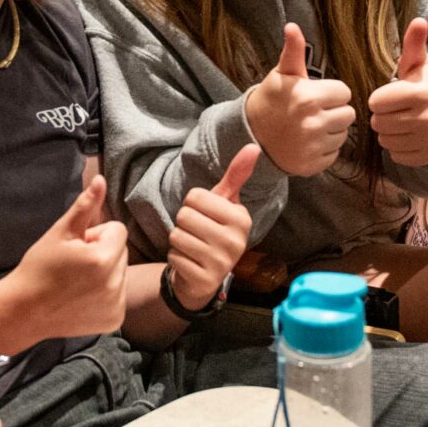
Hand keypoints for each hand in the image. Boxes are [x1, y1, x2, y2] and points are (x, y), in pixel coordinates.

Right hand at [8, 174, 129, 336]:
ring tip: (76, 282)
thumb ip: (85, 206)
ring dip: (105, 273)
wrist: (24, 310)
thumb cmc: (39, 267)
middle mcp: (115, 284)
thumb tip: (101, 179)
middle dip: (102, 252)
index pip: (117, 230)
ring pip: (121, 273)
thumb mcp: (60, 232)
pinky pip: (119, 295)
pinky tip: (82, 298)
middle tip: (74, 265)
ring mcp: (116, 305)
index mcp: (103, 258)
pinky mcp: (114, 320)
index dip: (95, 235)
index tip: (75, 248)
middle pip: (121, 251)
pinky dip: (105, 294)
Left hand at [168, 146, 257, 311]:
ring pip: (177, 236)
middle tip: (197, 233)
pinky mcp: (205, 280)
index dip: (193, 204)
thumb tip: (253, 146)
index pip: (195, 196)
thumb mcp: (224, 202)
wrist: (205, 275)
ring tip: (193, 247)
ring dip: (179, 241)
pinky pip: (174, 257)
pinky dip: (176, 258)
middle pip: (184, 216)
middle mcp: (236, 241)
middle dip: (184, 223)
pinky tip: (190, 262)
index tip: (205, 216)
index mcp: (241, 218)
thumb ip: (235, 176)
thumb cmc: (213, 230)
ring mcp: (222, 263)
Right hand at [245, 24, 356, 177]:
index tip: (316, 95)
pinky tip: (308, 142)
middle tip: (314, 111)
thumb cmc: (271, 99)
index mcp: (309, 97)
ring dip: (331, 130)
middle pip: (348, 114)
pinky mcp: (312, 165)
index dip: (332, 92)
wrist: (250, 134)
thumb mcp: (282, 74)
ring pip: (343, 134)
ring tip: (310, 126)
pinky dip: (324, 149)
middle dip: (334, 111)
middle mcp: (313, 123)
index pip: (344, 92)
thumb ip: (294, 51)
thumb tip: (292, 26)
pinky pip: (334, 154)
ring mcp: (313, 146)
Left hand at [366, 20, 427, 167]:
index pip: (376, 102)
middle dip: (383, 116)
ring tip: (402, 121)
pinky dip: (398, 147)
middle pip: (379, 123)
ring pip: (385, 141)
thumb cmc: (425, 84)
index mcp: (422, 93)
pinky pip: (396, 156)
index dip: (379, 99)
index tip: (390, 95)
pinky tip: (409, 135)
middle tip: (395, 110)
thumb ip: (413, 44)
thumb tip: (418, 21)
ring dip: (389, 132)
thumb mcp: (418, 63)